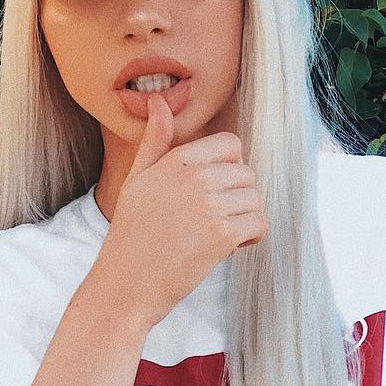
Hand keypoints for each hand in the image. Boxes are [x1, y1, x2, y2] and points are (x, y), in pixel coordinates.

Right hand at [95, 90, 266, 329]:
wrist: (125, 284)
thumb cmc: (130, 234)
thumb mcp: (137, 180)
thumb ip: (154, 140)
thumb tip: (158, 100)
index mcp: (176, 160)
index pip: (231, 145)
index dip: (229, 170)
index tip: (214, 192)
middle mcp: (194, 177)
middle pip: (247, 173)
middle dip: (238, 197)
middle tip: (215, 220)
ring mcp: (209, 205)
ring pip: (256, 198)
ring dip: (246, 218)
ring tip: (220, 235)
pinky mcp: (221, 235)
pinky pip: (259, 223)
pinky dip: (251, 237)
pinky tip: (228, 248)